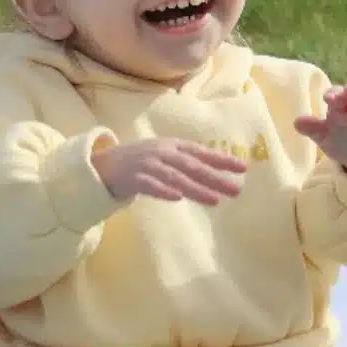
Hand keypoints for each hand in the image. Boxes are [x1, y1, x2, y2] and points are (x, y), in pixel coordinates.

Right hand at [92, 138, 246, 205]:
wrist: (104, 165)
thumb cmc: (141, 161)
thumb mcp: (165, 156)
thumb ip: (186, 163)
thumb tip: (216, 174)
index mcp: (173, 146)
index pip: (201, 152)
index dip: (222, 159)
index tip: (242, 168)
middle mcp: (163, 153)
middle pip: (193, 166)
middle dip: (216, 178)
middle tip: (237, 189)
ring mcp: (148, 164)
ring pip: (176, 177)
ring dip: (197, 188)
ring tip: (215, 200)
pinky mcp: (134, 178)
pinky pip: (151, 185)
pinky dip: (164, 190)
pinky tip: (177, 198)